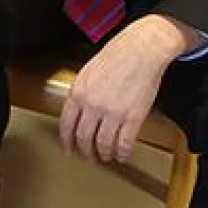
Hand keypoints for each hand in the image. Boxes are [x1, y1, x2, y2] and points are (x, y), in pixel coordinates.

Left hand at [59, 14, 198, 162]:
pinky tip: (122, 155)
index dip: (67, 141)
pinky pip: (124, 143)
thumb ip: (80, 93)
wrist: (141, 50)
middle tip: (88, 157)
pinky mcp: (133, 117)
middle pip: (83, 138)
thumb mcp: (87, 72)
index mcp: (78, 92)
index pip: (66, 125)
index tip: (69, 149)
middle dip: (85, 151)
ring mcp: (112, 112)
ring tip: (106, 157)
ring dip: (104, 154)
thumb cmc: (116, 55)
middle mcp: (92, 105)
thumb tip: (77, 111)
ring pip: (103, 144)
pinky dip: (122, 153)